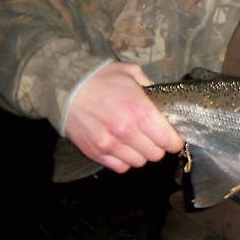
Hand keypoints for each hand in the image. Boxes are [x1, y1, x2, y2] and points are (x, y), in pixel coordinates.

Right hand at [64, 62, 183, 172]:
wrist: (65, 87)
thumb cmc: (100, 78)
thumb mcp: (131, 73)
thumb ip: (150, 86)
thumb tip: (162, 99)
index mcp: (140, 111)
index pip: (168, 140)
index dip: (174, 140)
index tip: (173, 138)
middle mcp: (126, 131)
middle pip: (156, 154)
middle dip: (159, 146)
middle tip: (154, 137)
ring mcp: (109, 144)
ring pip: (139, 162)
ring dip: (141, 153)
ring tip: (137, 141)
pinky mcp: (95, 152)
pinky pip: (120, 167)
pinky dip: (125, 160)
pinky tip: (123, 147)